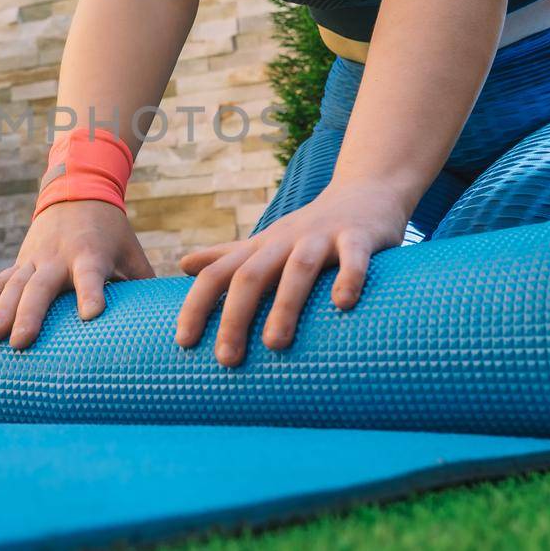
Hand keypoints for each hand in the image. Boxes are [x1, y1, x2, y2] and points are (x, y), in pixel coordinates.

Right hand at [0, 200, 155, 348]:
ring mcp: (35, 258)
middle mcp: (58, 257)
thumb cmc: (112, 231)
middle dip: (30, 314)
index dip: (91, 293)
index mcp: (90, 254)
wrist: (77, 190)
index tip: (90, 315)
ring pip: (14, 285)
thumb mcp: (131, 252)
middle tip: (21, 342)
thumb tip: (160, 326)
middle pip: (41, 286)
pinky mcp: (21, 262)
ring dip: (1, 310)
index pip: (90, 276)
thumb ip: (143, 286)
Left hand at [175, 181, 411, 366]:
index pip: (218, 275)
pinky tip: (343, 304)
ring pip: (298, 269)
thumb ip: (227, 255)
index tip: (184, 343)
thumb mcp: (265, 242)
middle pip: (251, 275)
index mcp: (260, 248)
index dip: (197, 305)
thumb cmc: (310, 230)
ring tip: (274, 344)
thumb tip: (183, 264)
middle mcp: (285, 241)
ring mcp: (322, 237)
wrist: (366, 192)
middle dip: (234, 316)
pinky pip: (354, 257)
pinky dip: (349, 278)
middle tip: (227, 359)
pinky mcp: (359, 236)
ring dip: (284, 305)